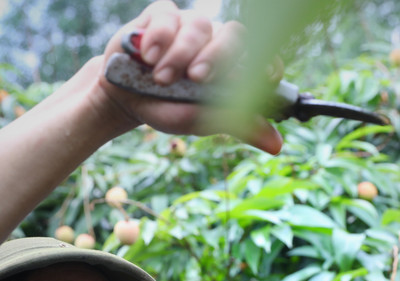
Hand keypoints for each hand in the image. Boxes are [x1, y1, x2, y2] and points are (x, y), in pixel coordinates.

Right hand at [96, 1, 282, 153]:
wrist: (123, 99)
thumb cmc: (168, 107)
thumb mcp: (201, 121)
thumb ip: (238, 125)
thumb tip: (276, 146)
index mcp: (232, 64)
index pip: (262, 55)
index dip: (264, 63)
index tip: (257, 76)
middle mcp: (216, 41)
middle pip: (234, 35)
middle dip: (216, 57)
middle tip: (196, 78)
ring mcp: (190, 25)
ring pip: (199, 26)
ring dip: (180, 53)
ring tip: (161, 78)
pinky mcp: (162, 15)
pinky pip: (169, 16)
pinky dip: (159, 36)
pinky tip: (148, 55)